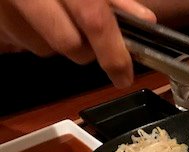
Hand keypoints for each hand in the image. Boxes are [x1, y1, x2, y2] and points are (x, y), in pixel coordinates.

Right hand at [0, 0, 155, 86]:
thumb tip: (144, 20)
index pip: (94, 20)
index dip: (113, 53)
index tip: (124, 76)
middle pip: (69, 44)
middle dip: (85, 48)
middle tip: (87, 32)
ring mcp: (5, 9)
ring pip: (44, 48)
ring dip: (58, 40)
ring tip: (55, 12)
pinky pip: (21, 41)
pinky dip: (34, 34)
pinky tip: (33, 12)